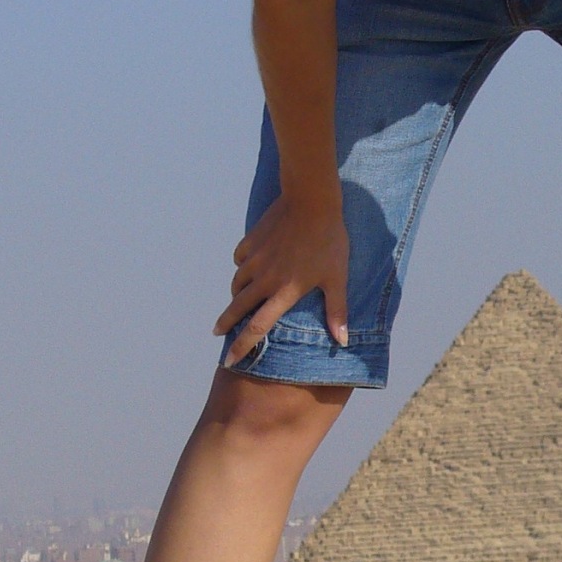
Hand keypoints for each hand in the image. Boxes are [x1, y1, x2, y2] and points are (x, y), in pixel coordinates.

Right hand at [213, 193, 348, 366]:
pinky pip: (240, 260)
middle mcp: (264, 279)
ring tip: (238, 301)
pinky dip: (242, 268)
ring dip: (236, 295)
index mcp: (284, 292)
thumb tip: (343, 341)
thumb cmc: (329, 241)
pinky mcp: (250, 242)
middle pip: (237, 308)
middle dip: (225, 324)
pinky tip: (249, 267)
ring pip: (237, 284)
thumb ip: (337, 310)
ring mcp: (255, 259)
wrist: (310, 201)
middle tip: (218, 333)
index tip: (230, 360)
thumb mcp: (337, 277)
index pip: (257, 328)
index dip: (242, 346)